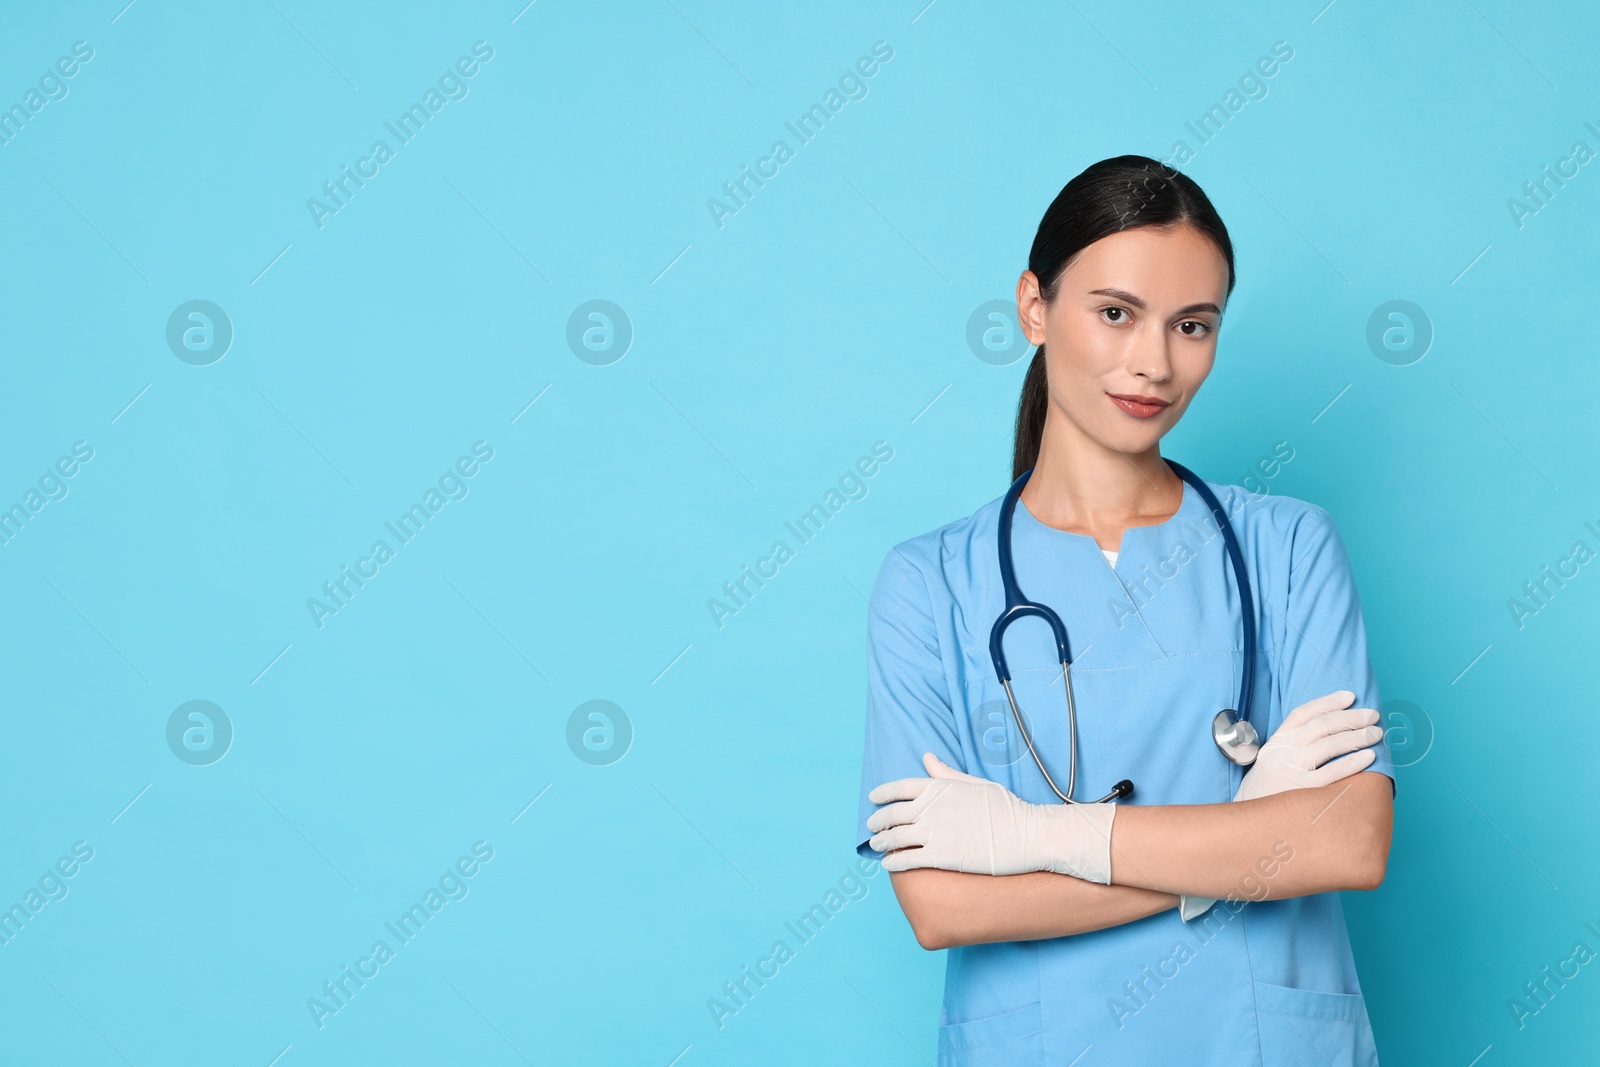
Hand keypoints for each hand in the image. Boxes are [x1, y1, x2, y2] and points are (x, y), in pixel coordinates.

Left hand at [866, 752, 1117, 883]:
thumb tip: (926, 757)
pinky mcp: (940, 857)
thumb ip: (946, 773)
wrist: (1026, 834)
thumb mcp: (975, 783)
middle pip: (892, 814)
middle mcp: (932, 808)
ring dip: (881, 843)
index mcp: (939, 787)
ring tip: (877, 846)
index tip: (874, 798)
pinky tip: (888, 866)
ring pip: (895, 838)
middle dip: (878, 820)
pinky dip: (893, 863)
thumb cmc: (1006, 808)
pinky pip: (907, 860)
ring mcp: (934, 833)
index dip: (882, 793)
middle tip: (872, 826)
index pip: (900, 787)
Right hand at [1235, 690, 1380, 801]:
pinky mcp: (1300, 791)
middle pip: (1321, 726)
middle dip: (1351, 718)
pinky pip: (1331, 773)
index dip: (1328, 702)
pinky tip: (1368, 757)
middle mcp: (1281, 751)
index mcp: (1275, 742)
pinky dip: (1352, 763)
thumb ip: (1292, 748)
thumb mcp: (1271, 762)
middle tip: (1373, 717)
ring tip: (1376, 734)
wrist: (1246, 823)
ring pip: (1328, 746)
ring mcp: (1290, 770)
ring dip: (1356, 737)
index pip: (1303, 713)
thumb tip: (1330, 734)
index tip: (1350, 697)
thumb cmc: (1266, 792)